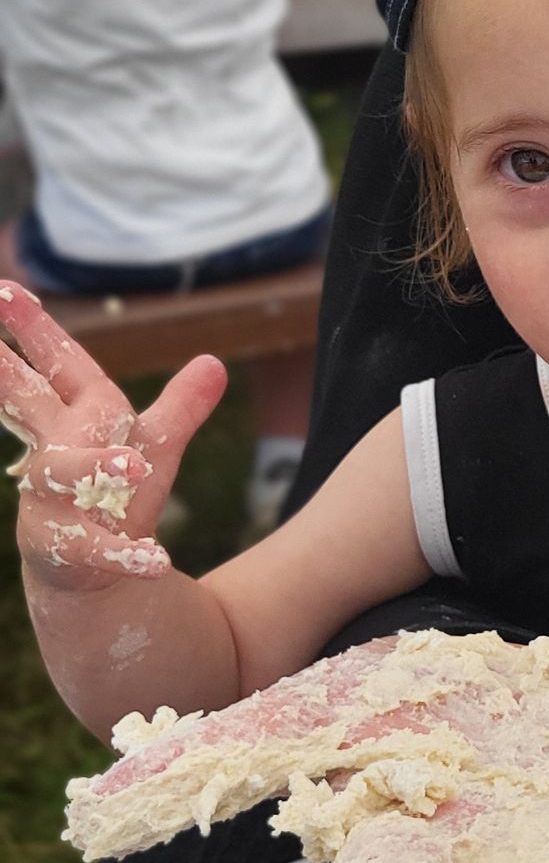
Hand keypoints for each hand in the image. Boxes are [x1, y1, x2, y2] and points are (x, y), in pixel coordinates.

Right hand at [0, 283, 224, 589]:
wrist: (88, 573)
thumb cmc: (114, 495)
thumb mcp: (154, 446)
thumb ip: (181, 407)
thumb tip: (214, 362)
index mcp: (76, 420)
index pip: (58, 367)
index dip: (35, 330)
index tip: (5, 288)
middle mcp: (53, 453)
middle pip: (25, 405)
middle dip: (4, 372)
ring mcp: (52, 502)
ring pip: (63, 474)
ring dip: (97, 466)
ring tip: (135, 465)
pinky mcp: (69, 550)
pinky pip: (97, 549)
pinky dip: (126, 554)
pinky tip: (158, 560)